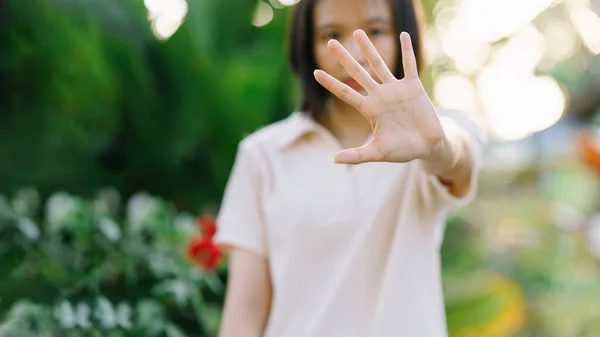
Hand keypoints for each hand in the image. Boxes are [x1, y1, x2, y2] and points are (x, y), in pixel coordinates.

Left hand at [314, 30, 444, 164]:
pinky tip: (403, 35)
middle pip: (357, 72)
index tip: (315, 72)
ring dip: (369, 48)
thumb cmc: (401, 150)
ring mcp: (396, 89)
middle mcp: (379, 95)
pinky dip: (407, 50)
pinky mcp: (414, 87)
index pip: (345, 92)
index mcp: (369, 109)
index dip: (330, 83)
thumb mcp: (378, 153)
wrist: (427, 146)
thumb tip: (334, 160)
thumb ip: (357, 155)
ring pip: (379, 64)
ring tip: (358, 32)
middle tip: (330, 42)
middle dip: (344, 57)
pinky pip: (409, 65)